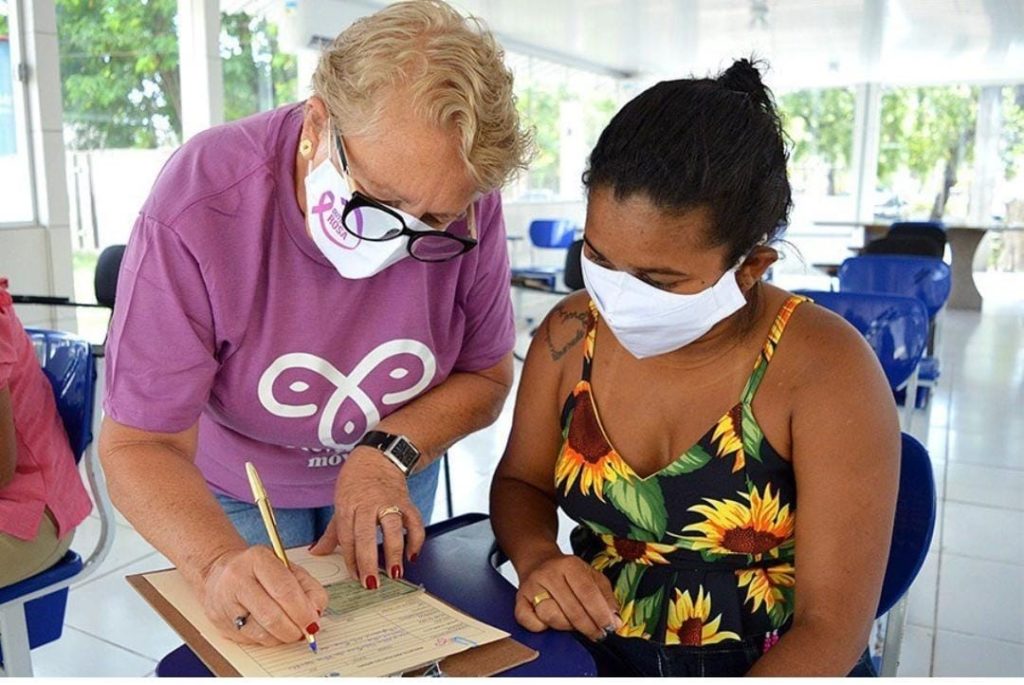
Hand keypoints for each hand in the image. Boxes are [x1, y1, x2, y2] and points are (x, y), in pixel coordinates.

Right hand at [200, 546, 327, 646]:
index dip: (302, 610)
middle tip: (305, 631)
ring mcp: (225, 603)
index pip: (284, 590)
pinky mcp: (220, 623)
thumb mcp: (287, 567)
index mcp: (257, 559)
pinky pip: (251, 640)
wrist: (219, 572)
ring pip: (261, 633)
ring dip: (283, 637)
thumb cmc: (258, 570)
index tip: (314, 621)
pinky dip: (269, 640)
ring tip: (291, 630)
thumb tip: (316, 612)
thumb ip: (307, 587)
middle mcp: (237, 579)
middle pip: (272, 615)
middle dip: (294, 628)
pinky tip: (273, 630)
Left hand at [310, 446, 423, 588]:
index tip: (355, 577)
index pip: (347, 537)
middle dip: (368, 560)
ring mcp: (389, 502)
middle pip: (366, 534)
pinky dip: (416, 540)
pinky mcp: (406, 501)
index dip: (351, 559)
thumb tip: (317, 551)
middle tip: (371, 583)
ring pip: (392, 528)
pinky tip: (412, 555)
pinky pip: (415, 522)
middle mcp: (368, 504)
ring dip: (394, 552)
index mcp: (348, 506)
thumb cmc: (356, 481)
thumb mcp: (340, 502)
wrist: (378, 457)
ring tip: (395, 573)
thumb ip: (332, 531)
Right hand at [515, 553, 620, 641]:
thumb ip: (606, 597)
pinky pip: (528, 621)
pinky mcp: (519, 599)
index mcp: (569, 564)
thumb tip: (615, 621)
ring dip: (565, 626)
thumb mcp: (591, 576)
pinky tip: (548, 622)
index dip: (600, 613)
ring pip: (550, 616)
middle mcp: (549, 573)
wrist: (538, 561)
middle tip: (597, 635)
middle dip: (588, 626)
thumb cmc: (567, 573)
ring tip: (572, 624)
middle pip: (571, 608)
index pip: (587, 592)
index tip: (609, 628)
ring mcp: (532, 586)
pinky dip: (539, 626)